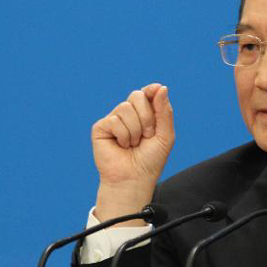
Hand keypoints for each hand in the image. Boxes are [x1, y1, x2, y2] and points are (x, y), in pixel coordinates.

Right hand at [92, 83, 174, 221]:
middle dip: (147, 116)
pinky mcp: (101, 128)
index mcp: (144, 114)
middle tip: (147, 136)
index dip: (151, 91)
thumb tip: (160, 86)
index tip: (156, 90)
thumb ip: (164, 111)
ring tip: (133, 144)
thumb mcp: (165, 135)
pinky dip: (123, 136)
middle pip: (137, 96)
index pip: (147, 93)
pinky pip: (115, 120)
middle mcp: (127, 114)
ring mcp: (113, 120)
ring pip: (125, 108)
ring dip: (135, 130)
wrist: (134, 179)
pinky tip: (121, 146)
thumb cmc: (150, 160)